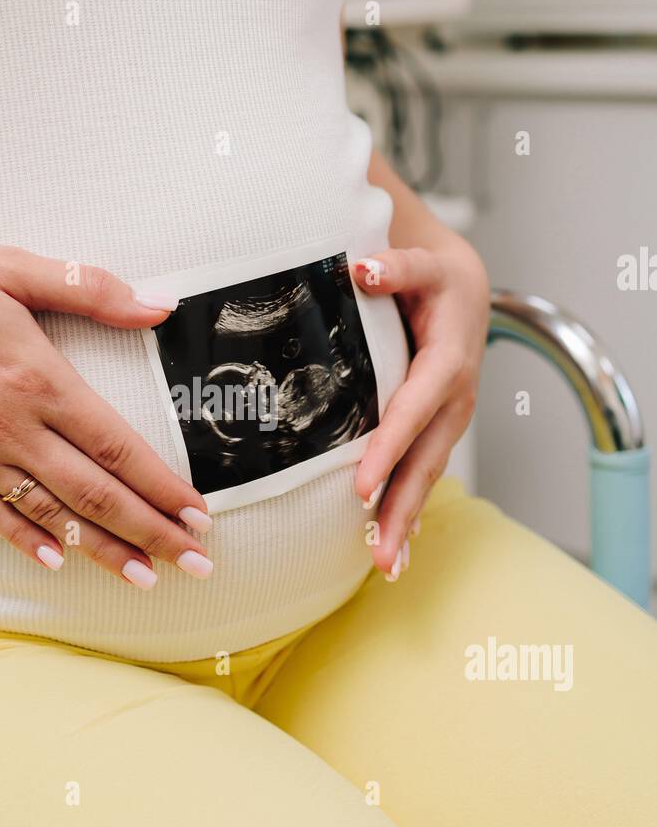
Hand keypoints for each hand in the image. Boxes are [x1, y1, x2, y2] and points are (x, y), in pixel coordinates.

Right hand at [0, 233, 212, 587]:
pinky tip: (55, 562)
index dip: (163, 486)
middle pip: (96, 494)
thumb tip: (155, 305)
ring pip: (50, 515)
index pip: (118, 447)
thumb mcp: (9, 265)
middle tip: (196, 563)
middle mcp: (9, 428)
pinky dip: (25, 540)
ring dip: (102, 551)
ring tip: (146, 577)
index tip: (199, 513)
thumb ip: (89, 288)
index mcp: (37, 379)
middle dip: (153, 533)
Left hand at [352, 239, 488, 579]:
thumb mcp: (420, 262)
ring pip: (427, 475)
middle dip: (401, 507)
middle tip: (378, 553)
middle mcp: (455, 398)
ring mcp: (450, 419)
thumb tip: (363, 271)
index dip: (388, 448)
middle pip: (425, 459)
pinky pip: (425, 474)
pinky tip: (396, 548)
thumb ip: (395, 266)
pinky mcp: (440, 430)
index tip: (361, 486)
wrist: (463, 286)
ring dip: (406, 520)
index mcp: (447, 361)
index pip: (412, 410)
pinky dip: (411, 511)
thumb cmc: (433, 274)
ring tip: (386, 564)